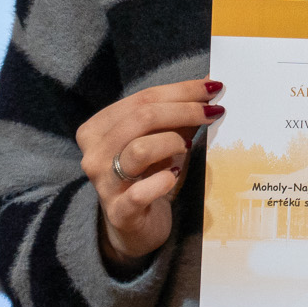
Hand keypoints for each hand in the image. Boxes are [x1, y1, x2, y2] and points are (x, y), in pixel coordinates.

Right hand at [75, 78, 223, 269]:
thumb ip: (179, 112)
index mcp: (98, 129)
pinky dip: (162, 182)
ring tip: (190, 145)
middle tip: (213, 112)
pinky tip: (174, 176)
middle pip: (142, 117)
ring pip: (139, 149)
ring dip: (173, 141)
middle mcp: (94, 154)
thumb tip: (209, 81)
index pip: (142, 98)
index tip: (213, 88)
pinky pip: (139, 193)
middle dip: (184, 110)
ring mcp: (104, 184)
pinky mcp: (119, 212)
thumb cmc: (150, 174)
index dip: (181, 90)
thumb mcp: (161, 139)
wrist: (135, 225)